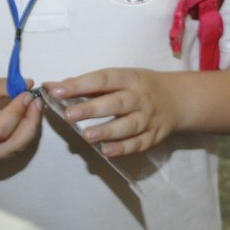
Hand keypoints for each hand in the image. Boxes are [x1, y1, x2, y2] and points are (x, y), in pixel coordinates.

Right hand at [0, 78, 41, 163]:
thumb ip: (0, 86)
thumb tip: (28, 84)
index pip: (0, 130)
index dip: (17, 112)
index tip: (27, 94)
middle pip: (13, 145)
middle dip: (31, 123)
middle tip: (36, 102)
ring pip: (16, 149)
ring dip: (30, 128)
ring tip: (34, 107)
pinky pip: (13, 148)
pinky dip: (24, 133)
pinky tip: (27, 116)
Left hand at [44, 68, 179, 156]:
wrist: (179, 99)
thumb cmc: (139, 87)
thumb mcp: (119, 78)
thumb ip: (86, 84)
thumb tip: (50, 86)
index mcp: (129, 78)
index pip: (103, 79)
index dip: (80, 85)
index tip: (56, 91)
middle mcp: (140, 97)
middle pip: (117, 103)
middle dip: (93, 109)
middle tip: (69, 115)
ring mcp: (149, 117)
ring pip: (129, 125)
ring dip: (108, 131)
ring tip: (87, 136)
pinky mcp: (155, 135)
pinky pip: (140, 143)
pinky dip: (124, 148)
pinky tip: (107, 151)